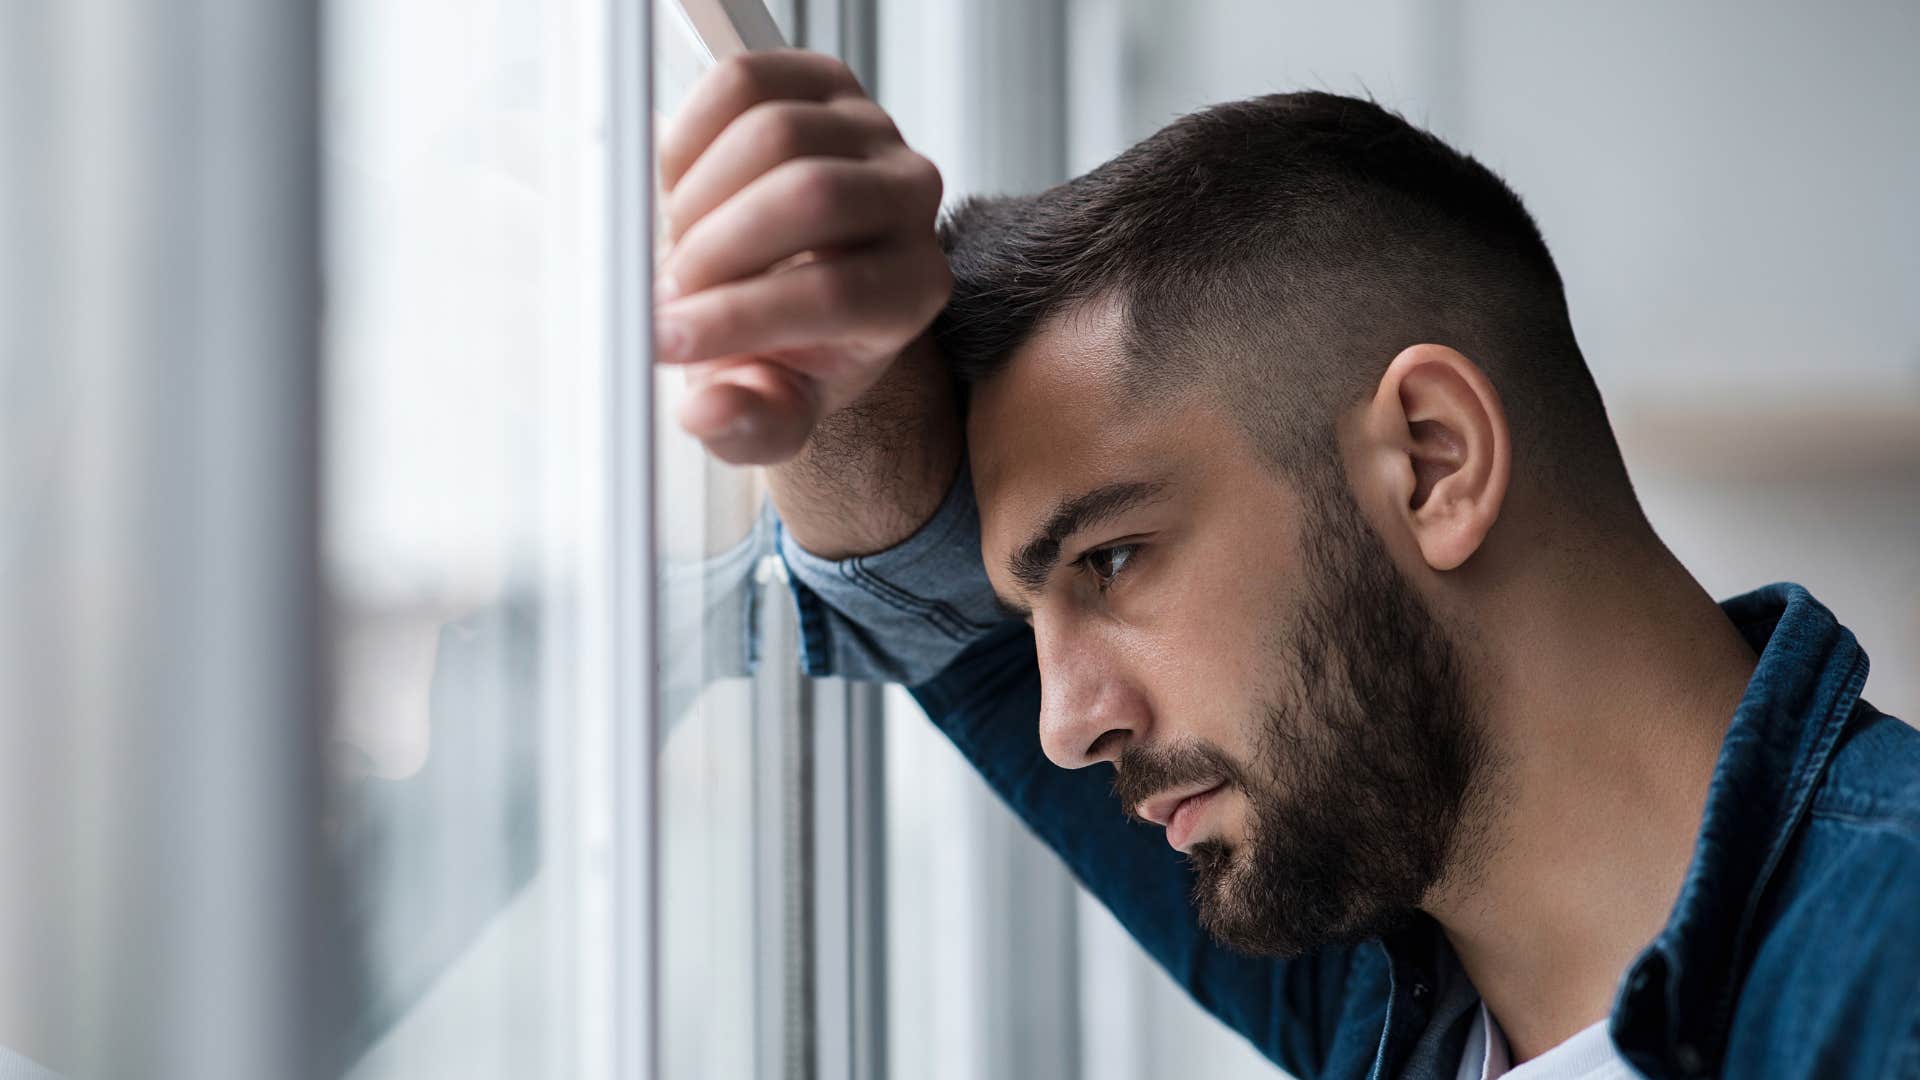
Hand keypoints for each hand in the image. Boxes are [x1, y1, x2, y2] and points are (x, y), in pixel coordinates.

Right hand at [656, 49, 950, 464]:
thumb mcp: (773, 411)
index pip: (837, 293)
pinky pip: (743, 82)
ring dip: (695, 201)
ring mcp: (871, 130)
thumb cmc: (789, 347)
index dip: (738, 318)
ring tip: (678, 252)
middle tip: (663, 294)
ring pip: (772, 134)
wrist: (792, 281)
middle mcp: (912, 199)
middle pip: (809, 196)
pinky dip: (690, 138)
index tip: (663, 340)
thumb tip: (714, 410)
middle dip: (713, 252)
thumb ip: (750, 426)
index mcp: (914, 287)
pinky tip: (681, 193)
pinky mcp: (821, 80)